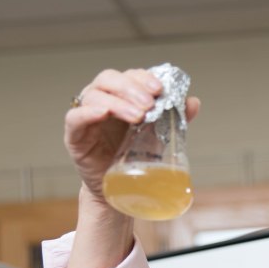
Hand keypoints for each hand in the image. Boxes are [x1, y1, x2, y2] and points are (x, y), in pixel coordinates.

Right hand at [64, 68, 200, 201]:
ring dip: (117, 102)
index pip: (129, 76)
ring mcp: (87, 116)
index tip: (160, 89)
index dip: (143, 78)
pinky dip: (88, 112)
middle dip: (132, 88)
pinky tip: (103, 112)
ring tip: (137, 116)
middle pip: (109, 79)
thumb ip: (175, 118)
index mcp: (122, 96)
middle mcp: (102, 100)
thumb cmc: (139, 158)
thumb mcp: (160, 136)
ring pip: (94, 95)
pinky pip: (75, 117)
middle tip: (149, 103)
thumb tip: (193, 102)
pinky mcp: (75, 135)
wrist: (124, 190)